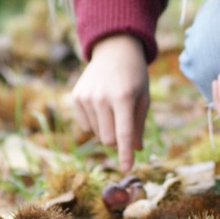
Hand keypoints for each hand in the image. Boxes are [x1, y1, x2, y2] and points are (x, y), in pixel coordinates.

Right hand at [71, 34, 149, 171]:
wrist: (114, 50)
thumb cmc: (134, 77)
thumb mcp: (143, 98)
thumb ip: (139, 125)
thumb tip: (135, 150)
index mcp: (124, 97)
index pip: (124, 133)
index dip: (126, 153)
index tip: (127, 169)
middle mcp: (102, 97)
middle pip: (108, 139)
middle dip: (117, 140)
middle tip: (124, 124)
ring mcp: (86, 97)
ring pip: (96, 134)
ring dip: (106, 129)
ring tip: (112, 107)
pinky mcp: (76, 97)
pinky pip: (85, 126)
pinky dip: (94, 123)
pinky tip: (100, 105)